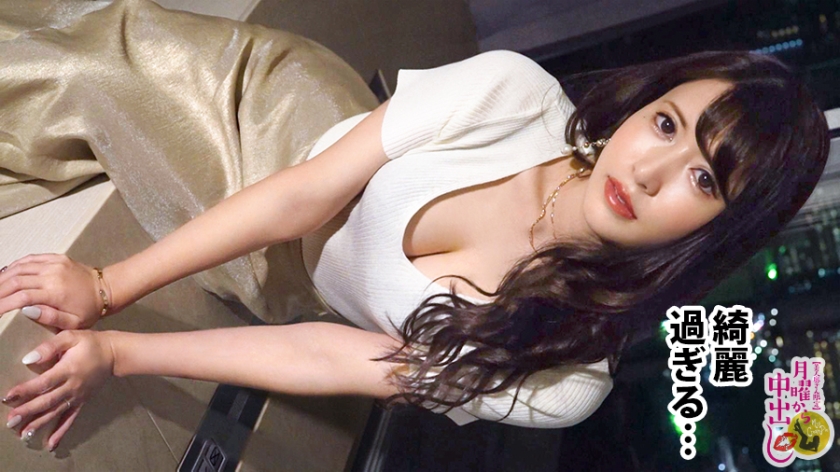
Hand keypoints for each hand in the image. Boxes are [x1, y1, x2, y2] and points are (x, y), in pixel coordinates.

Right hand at [0, 254, 110, 329]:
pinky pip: (30, 259)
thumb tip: (26, 310)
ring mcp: (54, 263)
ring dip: (2, 278)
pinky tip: (4, 274)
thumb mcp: (73, 322)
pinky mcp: (56, 258)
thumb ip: (50, 317)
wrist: (106, 289)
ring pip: (19, 267)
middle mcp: (52, 274)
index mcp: (55, 292)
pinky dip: (14, 266)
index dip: (2, 305)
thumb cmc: (89, 309)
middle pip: (15, 280)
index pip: (20, 297)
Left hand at [3, 330, 114, 450]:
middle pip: (47, 401)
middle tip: (10, 421)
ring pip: (56, 412)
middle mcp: (72, 386)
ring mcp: (77, 396)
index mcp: (68, 369)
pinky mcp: (81, 402)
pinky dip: (61, 432)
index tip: (8, 397)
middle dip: (28, 412)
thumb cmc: (90, 343)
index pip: (44, 382)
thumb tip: (29, 359)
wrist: (113, 354)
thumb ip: (50, 347)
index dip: (26, 390)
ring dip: (39, 423)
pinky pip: (70, 419)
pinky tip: (51, 444)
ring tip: (23, 434)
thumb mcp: (70, 337)